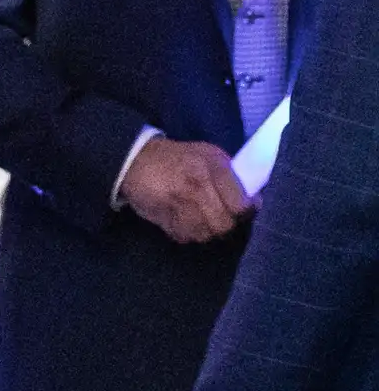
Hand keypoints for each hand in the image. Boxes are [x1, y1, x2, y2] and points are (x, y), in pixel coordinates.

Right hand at [120, 138, 252, 242]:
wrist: (135, 159)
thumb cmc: (179, 157)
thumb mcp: (209, 154)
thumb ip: (232, 175)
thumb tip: (254, 201)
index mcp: (212, 168)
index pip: (241, 205)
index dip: (246, 211)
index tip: (243, 209)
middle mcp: (197, 188)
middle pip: (223, 224)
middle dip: (225, 224)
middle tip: (220, 217)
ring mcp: (178, 205)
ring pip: (204, 234)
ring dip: (206, 230)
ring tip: (202, 219)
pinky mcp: (162, 217)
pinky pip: (184, 236)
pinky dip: (187, 233)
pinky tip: (185, 222)